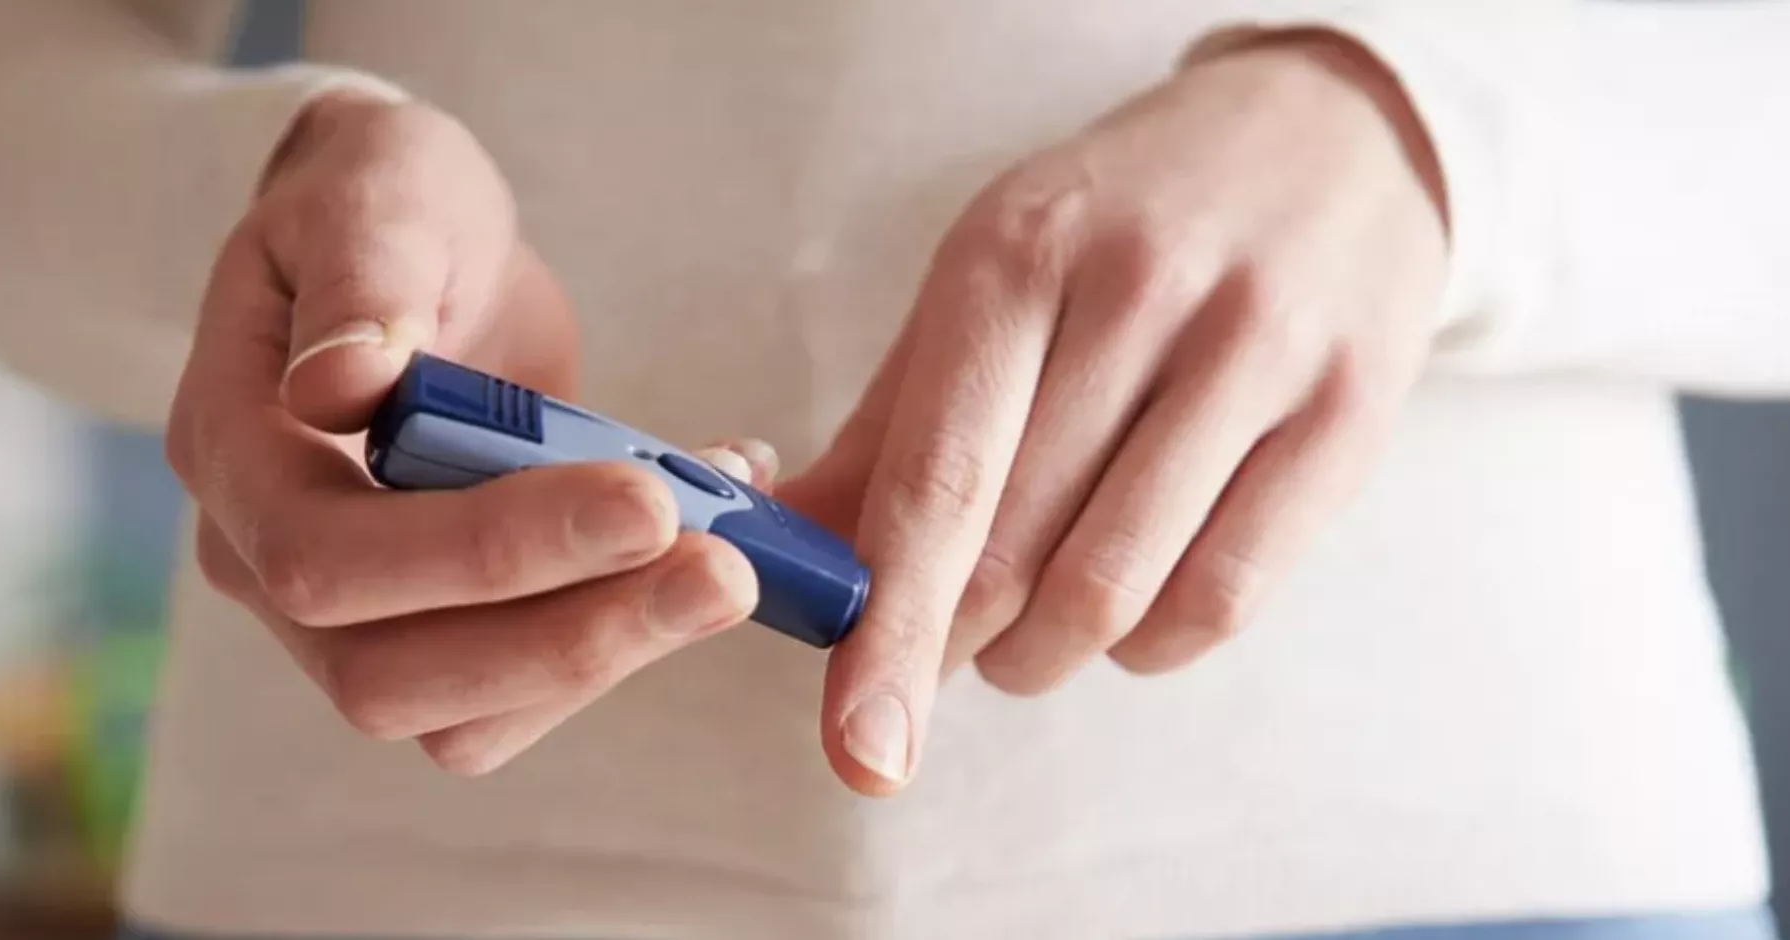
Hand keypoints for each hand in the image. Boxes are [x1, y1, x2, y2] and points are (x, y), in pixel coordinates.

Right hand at [166, 92, 772, 774]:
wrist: (413, 243)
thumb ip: (361, 282)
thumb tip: (338, 385)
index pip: (327, 556)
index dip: (485, 550)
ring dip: (611, 652)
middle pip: (386, 676)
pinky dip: (628, 630)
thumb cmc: (387, 203)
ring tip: (735, 562)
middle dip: (569, 636)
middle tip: (723, 572)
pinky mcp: (445, 625)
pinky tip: (718, 537)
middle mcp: (266, 562)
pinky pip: (526, 683)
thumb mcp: (380, 196)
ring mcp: (352, 613)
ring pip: (462, 715)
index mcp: (232, 453)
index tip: (645, 503)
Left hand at [782, 33, 1449, 793]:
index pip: (936, 480)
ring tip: (1028, 638)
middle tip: (944, 653)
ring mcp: (1257, 347)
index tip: (861, 750)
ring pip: (1119, 589)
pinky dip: (1150, 647)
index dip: (888, 631)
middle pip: (1016, 552)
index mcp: (1017, 251)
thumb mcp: (989, 282)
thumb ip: (884, 430)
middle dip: (956, 647)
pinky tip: (1128, 619)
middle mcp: (1141, 288)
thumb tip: (781, 564)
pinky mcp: (1348, 412)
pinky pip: (1226, 598)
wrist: (1327, 138)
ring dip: (1047, 655)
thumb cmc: (1121, 230)